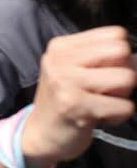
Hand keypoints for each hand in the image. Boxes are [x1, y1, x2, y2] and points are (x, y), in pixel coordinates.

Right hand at [20, 27, 135, 167]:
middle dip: (124, 72)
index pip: (115, 34)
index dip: (119, 55)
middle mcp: (60, 60)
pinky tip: (99, 117)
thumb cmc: (64, 99)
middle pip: (122, 51)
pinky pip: (125, 107)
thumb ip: (102, 58)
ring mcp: (66, 83)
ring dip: (123, 96)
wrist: (41, 134)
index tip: (103, 71)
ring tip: (102, 103)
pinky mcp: (77, 107)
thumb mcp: (74, 70)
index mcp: (61, 46)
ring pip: (127, 78)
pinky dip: (119, 115)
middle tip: (106, 88)